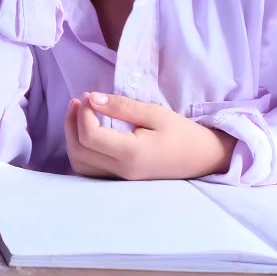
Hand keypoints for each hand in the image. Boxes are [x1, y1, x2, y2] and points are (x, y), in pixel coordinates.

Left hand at [64, 92, 236, 180]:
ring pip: (80, 163)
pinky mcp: (120, 179)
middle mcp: (122, 171)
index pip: (90, 136)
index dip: (83, 113)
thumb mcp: (155, 113)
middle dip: (72, 122)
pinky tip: (87, 131)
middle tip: (80, 101)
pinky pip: (89, 168)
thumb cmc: (183, 133)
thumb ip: (122, 107)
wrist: (204, 158)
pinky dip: (81, 149)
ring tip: (79, 113)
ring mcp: (120, 178)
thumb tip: (91, 99)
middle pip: (78, 150)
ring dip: (72, 137)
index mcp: (131, 154)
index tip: (89, 96)